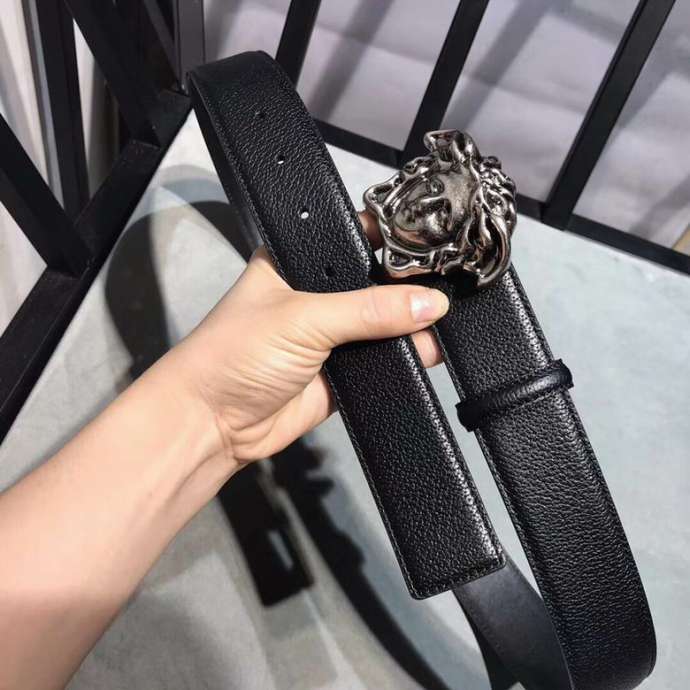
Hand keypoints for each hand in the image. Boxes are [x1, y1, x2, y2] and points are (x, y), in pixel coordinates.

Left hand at [171, 212, 448, 466]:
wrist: (212, 425)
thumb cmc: (237, 354)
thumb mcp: (303, 318)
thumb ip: (368, 309)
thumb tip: (430, 303)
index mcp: (298, 261)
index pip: (354, 237)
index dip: (392, 237)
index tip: (435, 238)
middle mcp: (317, 295)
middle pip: (375, 282)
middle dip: (409, 284)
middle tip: (453, 280)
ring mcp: (331, 336)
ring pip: (383, 324)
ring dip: (412, 324)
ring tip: (449, 318)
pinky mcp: (343, 374)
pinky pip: (383, 361)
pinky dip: (407, 359)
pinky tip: (432, 353)